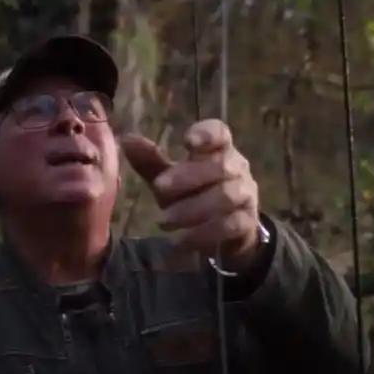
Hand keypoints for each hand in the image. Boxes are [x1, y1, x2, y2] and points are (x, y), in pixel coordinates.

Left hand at [121, 119, 260, 268]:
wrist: (227, 232)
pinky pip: (229, 225)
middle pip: (221, 165)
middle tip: (159, 188)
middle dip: (189, 176)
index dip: (207, 134)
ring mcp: (246, 195)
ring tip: (164, 220)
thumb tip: (127, 139)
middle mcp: (237, 169)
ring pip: (226, 196)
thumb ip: (151, 161)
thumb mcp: (171, 179)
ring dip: (193, 208)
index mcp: (219, 150)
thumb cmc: (195, 195)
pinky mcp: (247, 222)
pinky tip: (180, 240)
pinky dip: (202, 233)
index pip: (220, 133)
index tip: (187, 141)